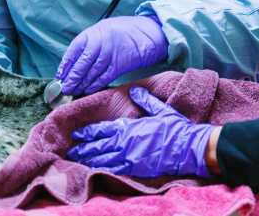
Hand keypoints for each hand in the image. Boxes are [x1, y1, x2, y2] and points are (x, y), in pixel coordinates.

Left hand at [56, 15, 167, 95]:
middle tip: (65, 89)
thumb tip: (73, 63)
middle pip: (81, 64)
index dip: (65, 65)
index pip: (74, 51)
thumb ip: (89, 44)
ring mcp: (110, 54)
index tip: (60, 76)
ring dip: (81, 84)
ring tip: (74, 91)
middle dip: (72, 78)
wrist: (148, 33)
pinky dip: (95, 85)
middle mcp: (100, 42)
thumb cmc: (123, 32)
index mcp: (93, 33)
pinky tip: (88, 90)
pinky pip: (104, 77)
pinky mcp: (120, 64)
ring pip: (91, 73)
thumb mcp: (103, 31)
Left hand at [67, 86, 213, 177]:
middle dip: (83, 148)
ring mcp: (128, 157)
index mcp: (128, 127)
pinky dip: (102, 169)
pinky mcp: (134, 169)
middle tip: (71, 149)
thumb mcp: (159, 110)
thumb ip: (145, 100)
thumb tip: (134, 90)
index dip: (87, 133)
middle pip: (97, 146)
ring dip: (88, 159)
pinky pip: (113, 169)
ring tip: (78, 160)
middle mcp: (124, 142)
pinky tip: (95, 169)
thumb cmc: (174, 128)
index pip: (101, 130)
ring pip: (102, 159)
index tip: (77, 134)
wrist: (186, 147)